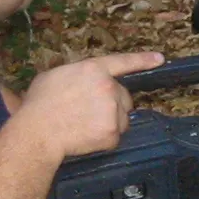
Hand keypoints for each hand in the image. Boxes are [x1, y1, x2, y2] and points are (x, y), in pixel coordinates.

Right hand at [15, 51, 163, 160]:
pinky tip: (86, 137)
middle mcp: (108, 88)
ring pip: (122, 117)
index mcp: (94, 69)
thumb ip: (77, 75)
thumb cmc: (39, 103)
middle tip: (89, 112)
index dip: (143, 60)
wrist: (37, 131)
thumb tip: (81, 82)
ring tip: (85, 125)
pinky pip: (114, 135)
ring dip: (110, 121)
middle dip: (113, 104)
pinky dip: (104, 139)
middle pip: (123, 97)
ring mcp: (113, 111)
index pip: (123, 62)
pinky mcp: (113, 132)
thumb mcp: (55, 76)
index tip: (160, 59)